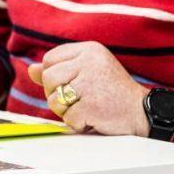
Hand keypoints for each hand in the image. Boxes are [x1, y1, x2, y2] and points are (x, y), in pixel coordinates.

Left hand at [27, 42, 148, 135]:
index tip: (71, 84)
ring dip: (67, 111)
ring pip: (54, 100)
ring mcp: (91, 84)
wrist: (143, 111)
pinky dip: (79, 123)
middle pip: (49, 78)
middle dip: (57, 94)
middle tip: (78, 99)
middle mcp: (90, 62)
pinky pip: (68, 118)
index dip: (54, 76)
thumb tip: (31, 70)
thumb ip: (59, 70)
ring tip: (87, 108)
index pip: (49, 59)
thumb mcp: (88, 72)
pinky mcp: (92, 105)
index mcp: (89, 50)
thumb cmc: (112, 91)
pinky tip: (95, 117)